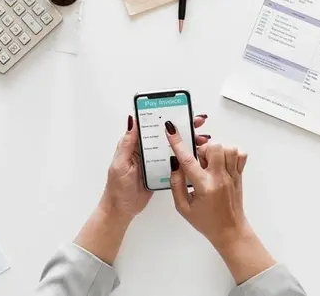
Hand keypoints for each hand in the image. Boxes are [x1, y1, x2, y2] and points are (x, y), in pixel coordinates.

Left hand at [75, 114, 209, 263]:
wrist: (122, 209)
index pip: (152, 125)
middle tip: (198, 122)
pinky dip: (186, 157)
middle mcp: (146, 149)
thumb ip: (127, 143)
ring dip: (187, 141)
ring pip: (174, 147)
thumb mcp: (121, 163)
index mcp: (135, 144)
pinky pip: (176, 161)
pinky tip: (197, 155)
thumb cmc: (117, 187)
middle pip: (166, 134)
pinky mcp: (162, 171)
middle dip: (183, 127)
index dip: (166, 116)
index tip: (179, 110)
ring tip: (202, 139)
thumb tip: (132, 120)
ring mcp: (155, 160)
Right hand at [165, 122, 274, 283]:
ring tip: (210, 162)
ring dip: (217, 150)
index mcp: (204, 187)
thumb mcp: (183, 207)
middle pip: (213, 147)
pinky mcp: (240, 175)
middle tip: (198, 161)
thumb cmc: (206, 221)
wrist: (230, 230)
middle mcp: (220, 179)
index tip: (171, 130)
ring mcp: (232, 176)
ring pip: (228, 148)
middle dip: (202, 149)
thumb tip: (175, 165)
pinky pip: (241, 155)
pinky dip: (231, 153)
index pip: (188, 160)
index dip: (177, 143)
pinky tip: (222, 163)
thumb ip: (176, 184)